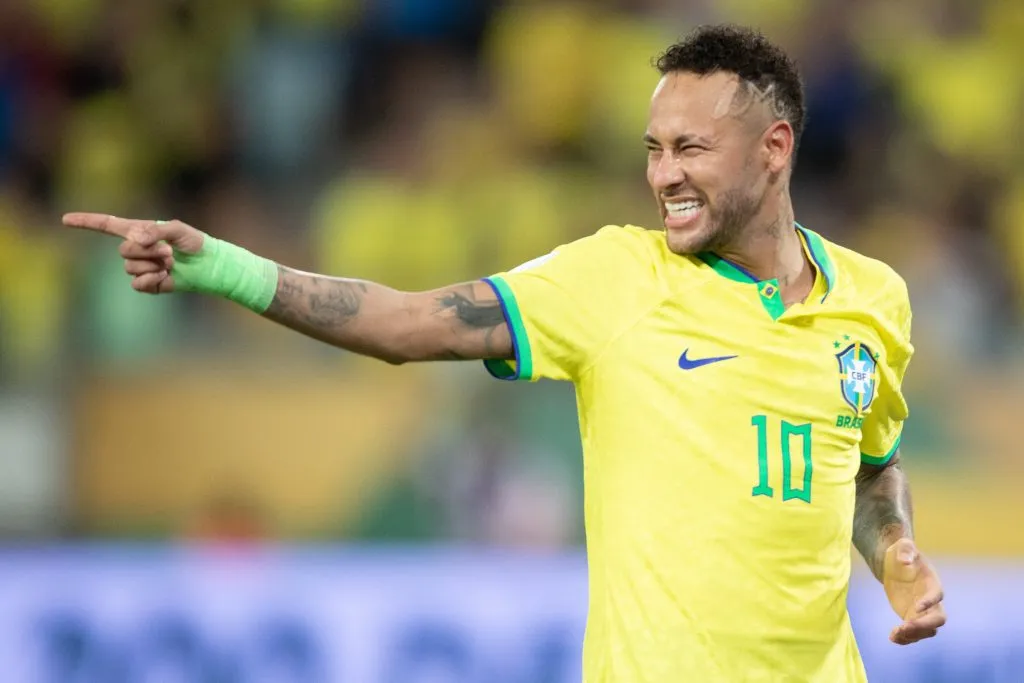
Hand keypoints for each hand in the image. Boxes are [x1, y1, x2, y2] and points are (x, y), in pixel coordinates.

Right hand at [63, 213, 203, 293]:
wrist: (208, 264)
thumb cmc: (194, 242)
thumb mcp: (176, 229)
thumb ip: (154, 231)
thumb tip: (135, 240)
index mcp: (138, 231)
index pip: (107, 225)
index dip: (86, 222)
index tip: (65, 219)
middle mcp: (136, 249)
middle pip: (124, 251)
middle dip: (148, 251)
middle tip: (170, 251)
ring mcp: (141, 267)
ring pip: (131, 268)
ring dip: (153, 264)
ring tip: (171, 262)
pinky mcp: (148, 284)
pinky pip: (137, 284)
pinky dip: (152, 279)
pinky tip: (166, 275)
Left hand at [882, 538, 945, 644]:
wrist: (895, 564)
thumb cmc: (901, 552)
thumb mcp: (902, 546)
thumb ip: (906, 550)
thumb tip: (904, 561)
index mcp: (932, 582)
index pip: (938, 595)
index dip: (930, 602)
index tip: (916, 607)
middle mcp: (932, 601)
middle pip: (937, 618)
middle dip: (924, 625)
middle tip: (904, 626)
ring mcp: (923, 612)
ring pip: (927, 630)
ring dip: (914, 635)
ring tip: (895, 634)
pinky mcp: (912, 618)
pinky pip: (914, 633)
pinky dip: (905, 638)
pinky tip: (893, 637)